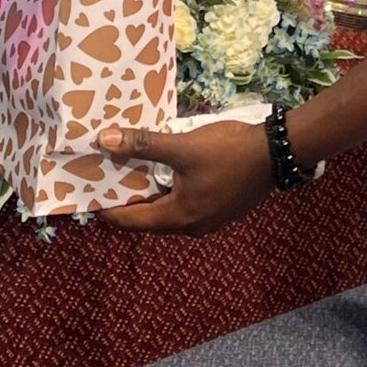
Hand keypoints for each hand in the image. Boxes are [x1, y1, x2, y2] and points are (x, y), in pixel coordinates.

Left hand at [96, 120, 272, 233]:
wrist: (278, 153)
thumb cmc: (228, 152)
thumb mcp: (183, 146)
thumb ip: (144, 145)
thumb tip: (105, 140)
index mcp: (179, 218)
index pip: (132, 221)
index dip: (108, 209)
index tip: (89, 195)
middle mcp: (192, 227)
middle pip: (149, 219)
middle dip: (127, 201)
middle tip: (106, 180)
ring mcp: (210, 220)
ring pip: (168, 212)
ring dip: (150, 195)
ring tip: (130, 174)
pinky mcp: (221, 208)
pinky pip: (185, 205)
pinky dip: (169, 193)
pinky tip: (164, 173)